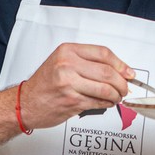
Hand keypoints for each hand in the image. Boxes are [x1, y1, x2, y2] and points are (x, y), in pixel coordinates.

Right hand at [17, 43, 132, 129]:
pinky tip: (107, 102)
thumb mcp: (63, 62)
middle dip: (122, 82)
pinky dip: (107, 103)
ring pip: (105, 89)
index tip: (128, 72)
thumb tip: (119, 70)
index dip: (121, 64)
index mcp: (67, 51)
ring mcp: (69, 84)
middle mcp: (67, 65)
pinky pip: (98, 102)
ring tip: (117, 96)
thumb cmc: (45, 83)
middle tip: (125, 87)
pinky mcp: (71, 101)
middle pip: (107, 72)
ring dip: (116, 95)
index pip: (103, 54)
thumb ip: (89, 63)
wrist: (25, 103)